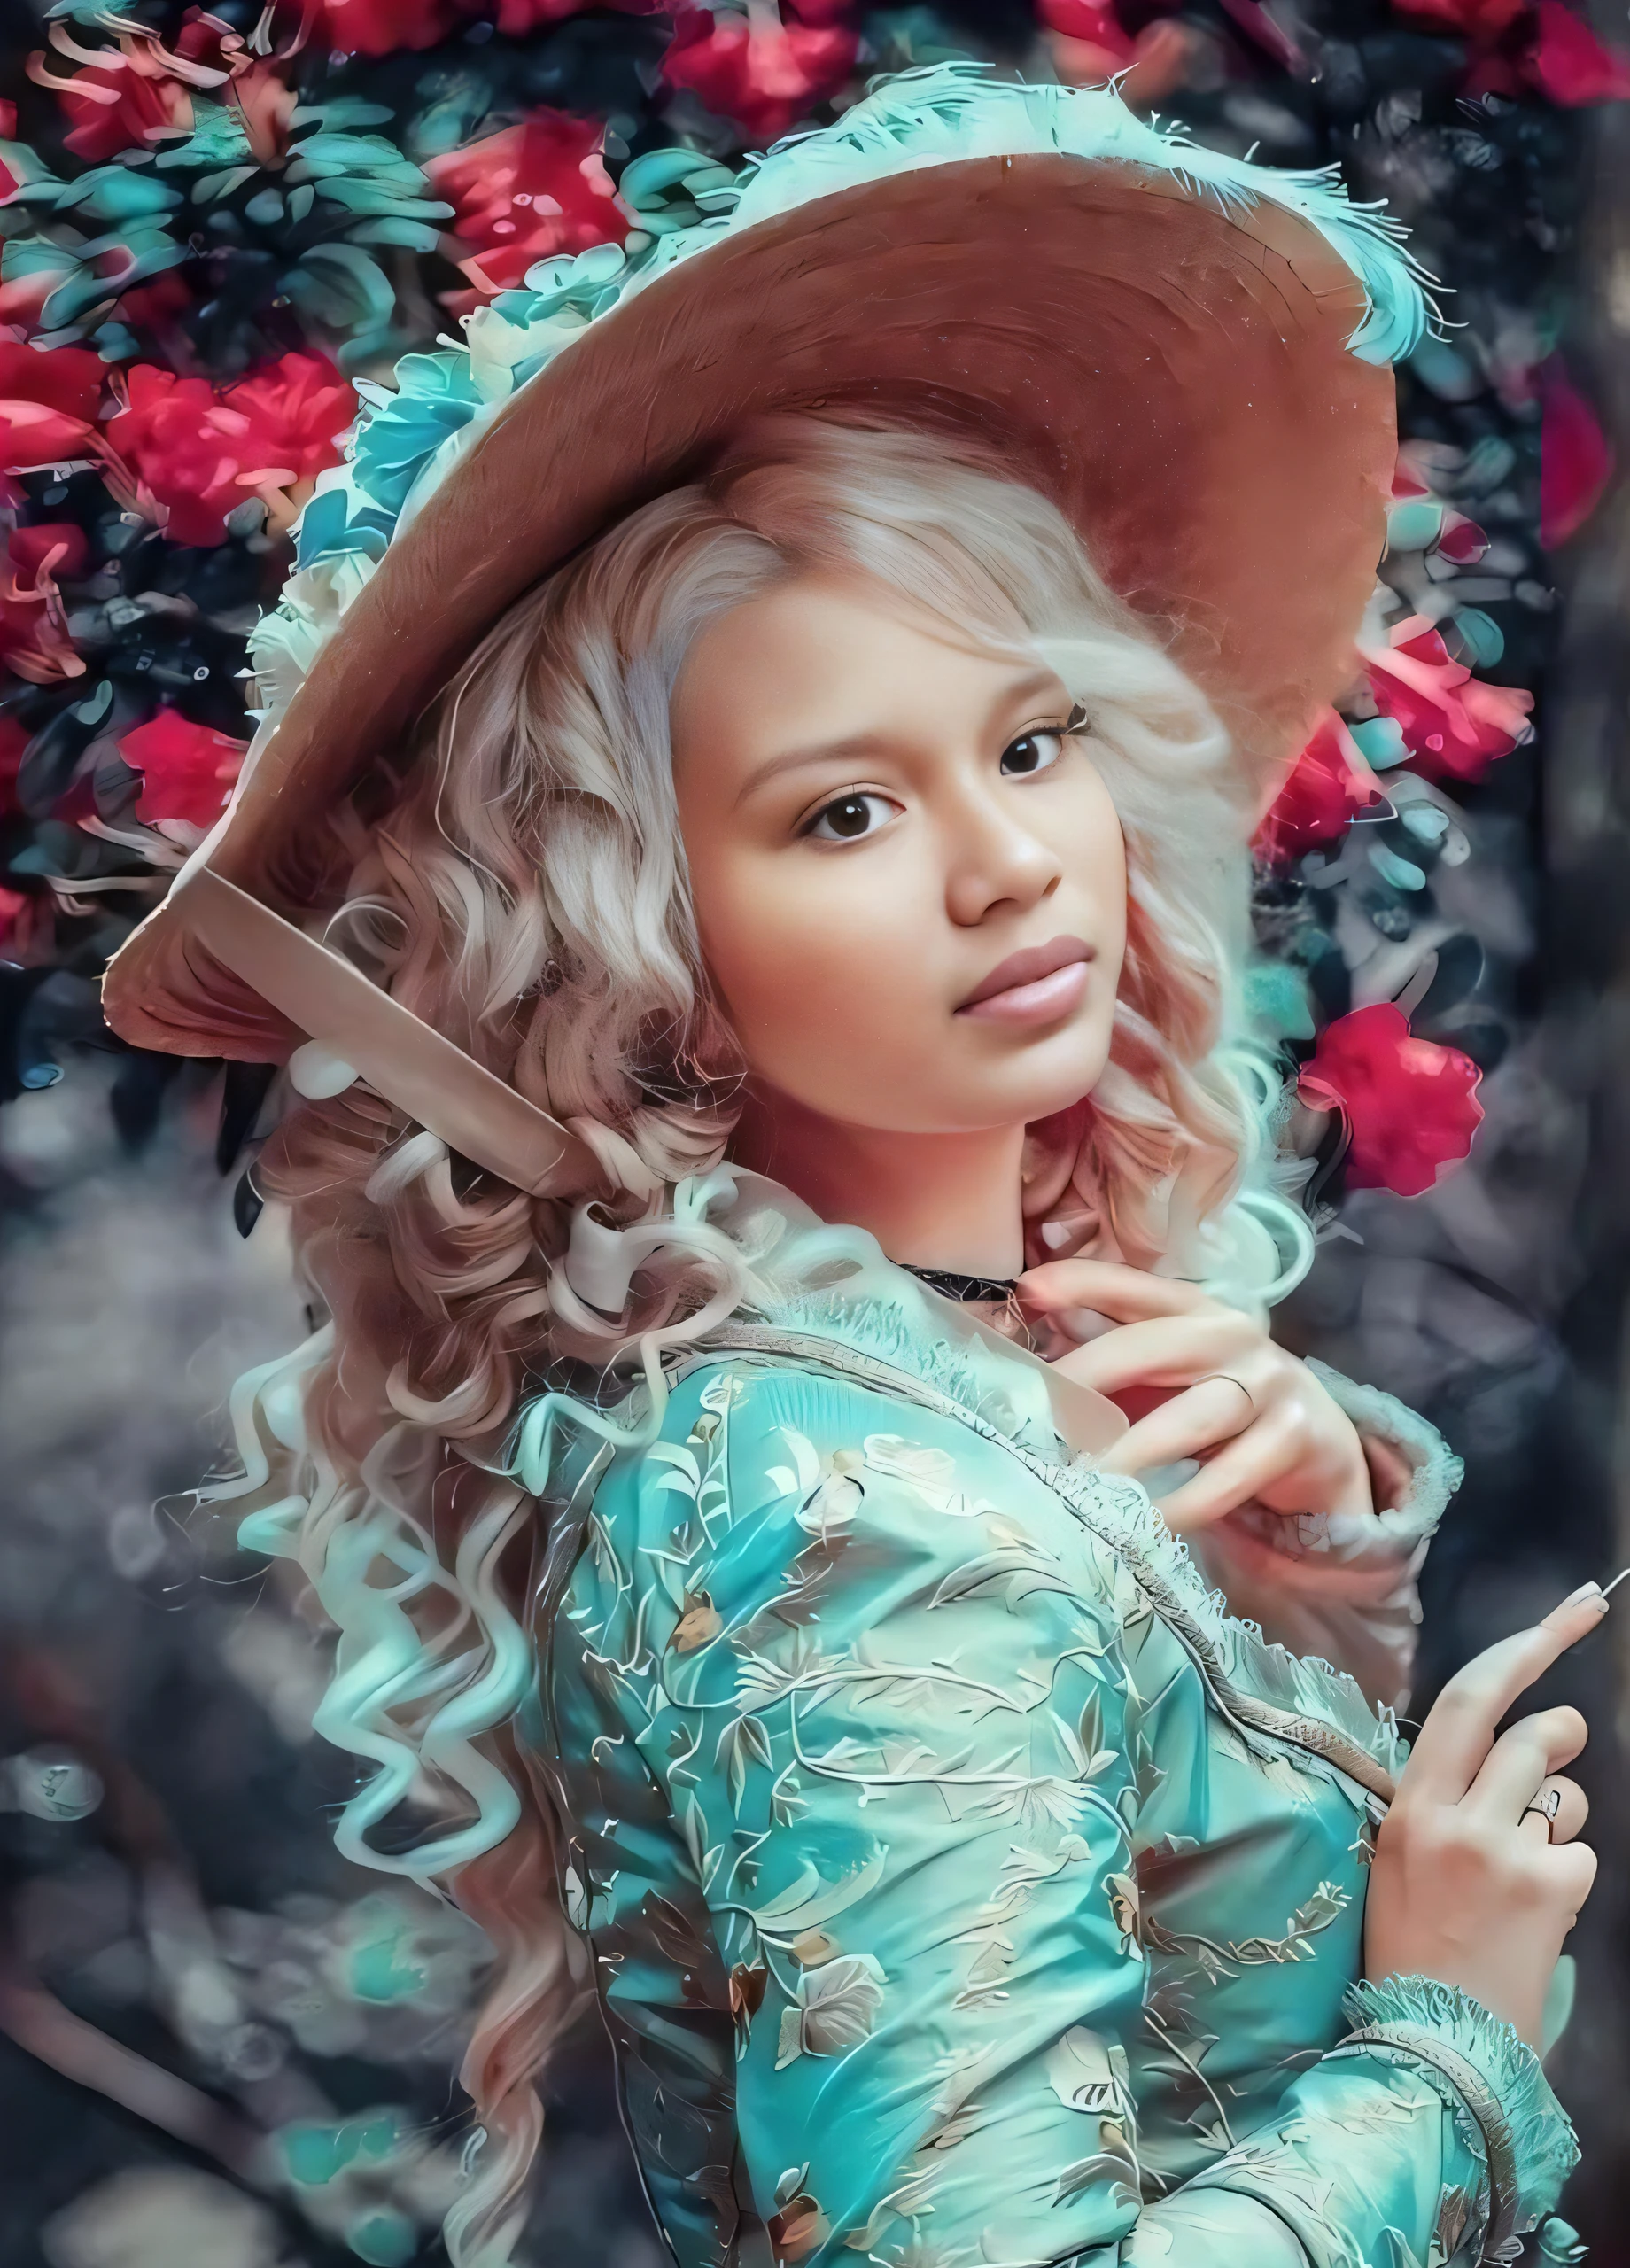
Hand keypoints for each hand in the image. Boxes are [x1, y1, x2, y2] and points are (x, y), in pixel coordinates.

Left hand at [1017, 1258, 1370, 1534]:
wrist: (1318, 1446)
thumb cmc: (1219, 1406)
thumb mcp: (1166, 1376)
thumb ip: (1109, 1360)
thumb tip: (1027, 1352)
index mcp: (1193, 1310)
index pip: (1134, 1288)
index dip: (1083, 1283)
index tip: (1030, 1291)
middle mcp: (1233, 1335)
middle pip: (1156, 1345)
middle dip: (1094, 1372)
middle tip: (1042, 1412)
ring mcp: (1270, 1384)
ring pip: (1194, 1415)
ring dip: (1135, 1450)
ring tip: (1087, 1481)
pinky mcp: (1295, 1437)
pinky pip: (1230, 1475)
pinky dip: (1185, 1503)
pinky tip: (1148, 1521)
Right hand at [1364, 1585, 1602, 2048]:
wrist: (1435, 2044)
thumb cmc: (1411, 1950)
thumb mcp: (1398, 1859)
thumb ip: (1442, 1798)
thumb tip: (1501, 1748)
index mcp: (1409, 1803)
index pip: (1470, 1698)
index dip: (1526, 1648)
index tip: (1572, 1612)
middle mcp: (1454, 1814)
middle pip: (1527, 1728)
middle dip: (1562, 1714)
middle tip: (1571, 1725)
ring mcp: (1505, 1850)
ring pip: (1561, 1790)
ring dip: (1560, 1809)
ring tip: (1530, 1857)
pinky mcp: (1549, 1889)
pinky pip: (1579, 1852)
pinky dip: (1567, 1873)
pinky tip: (1537, 1911)